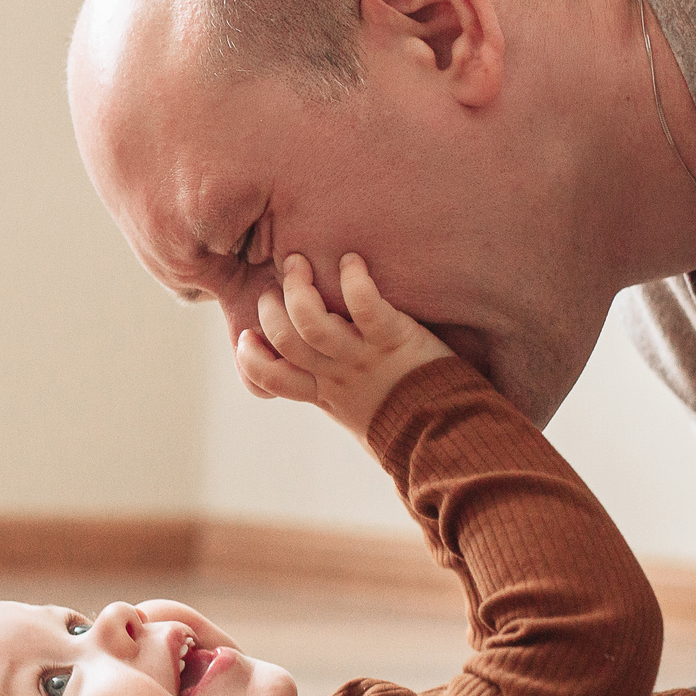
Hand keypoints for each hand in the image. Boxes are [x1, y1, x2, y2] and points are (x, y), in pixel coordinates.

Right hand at [237, 252, 452, 435]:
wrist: (446, 433)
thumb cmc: (405, 425)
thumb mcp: (358, 416)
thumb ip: (334, 395)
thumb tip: (320, 383)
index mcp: (324, 395)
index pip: (270, 378)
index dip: (250, 356)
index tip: (249, 337)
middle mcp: (335, 375)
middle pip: (284, 338)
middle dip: (271, 306)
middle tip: (277, 286)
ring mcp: (362, 357)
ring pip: (310, 319)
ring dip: (299, 286)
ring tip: (299, 262)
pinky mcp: (393, 339)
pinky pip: (364, 304)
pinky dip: (354, 278)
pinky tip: (351, 261)